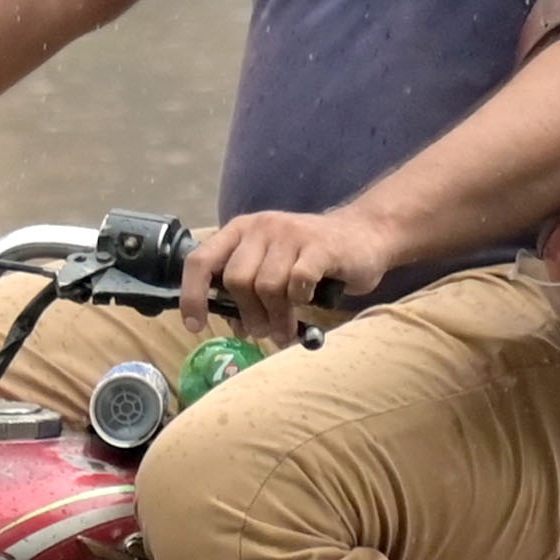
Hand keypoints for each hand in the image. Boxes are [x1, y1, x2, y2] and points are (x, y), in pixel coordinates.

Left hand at [184, 204, 390, 334]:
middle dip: (249, 314)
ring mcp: (290, 233)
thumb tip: (234, 325)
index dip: (193, 295)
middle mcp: (261, 227)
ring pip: (266, 286)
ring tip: (286, 330)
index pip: (201, 261)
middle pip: (236, 280)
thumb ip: (249, 292)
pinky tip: (308, 301)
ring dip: (276, 317)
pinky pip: (297, 282)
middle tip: (265, 332)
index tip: (196, 325)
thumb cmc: (314, 258)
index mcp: (240, 231)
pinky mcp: (319, 246)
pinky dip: (300, 299)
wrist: (367, 235)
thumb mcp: (274, 269)